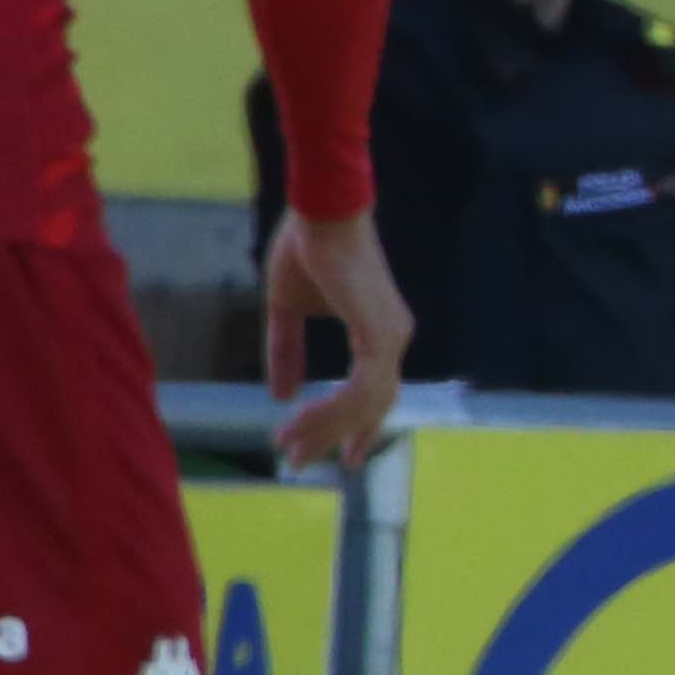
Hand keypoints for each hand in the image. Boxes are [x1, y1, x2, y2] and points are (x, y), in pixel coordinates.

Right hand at [261, 205, 409, 469]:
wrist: (319, 212)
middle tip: (298, 462)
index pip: (376, 395)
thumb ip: (287, 352)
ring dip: (323, 429)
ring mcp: (391, 338)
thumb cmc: (307, 250)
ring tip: (288, 445)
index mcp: (381, 334)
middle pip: (370, 408)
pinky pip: (358, 390)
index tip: (340, 459)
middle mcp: (394, 340)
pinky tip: (298, 419)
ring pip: (364, 405)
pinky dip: (329, 411)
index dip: (357, 429)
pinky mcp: (378, 335)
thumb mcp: (288, 310)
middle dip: (332, 438)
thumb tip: (279, 395)